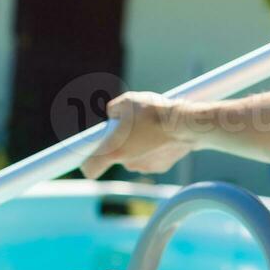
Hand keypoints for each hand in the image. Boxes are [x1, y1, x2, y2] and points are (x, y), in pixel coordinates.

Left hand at [79, 91, 193, 178]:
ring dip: (138, 145)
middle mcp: (127, 163)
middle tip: (131, 125)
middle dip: (121, 142)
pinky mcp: (159, 167)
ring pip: (134, 156)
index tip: (83, 160)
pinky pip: (150, 157)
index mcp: (114, 150)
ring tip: (150, 127)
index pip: (90, 168)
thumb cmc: (154, 111)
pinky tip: (162, 135)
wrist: (186, 124)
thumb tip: (112, 113)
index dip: (85, 164)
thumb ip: (114, 109)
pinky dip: (153, 148)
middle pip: (116, 155)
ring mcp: (144, 167)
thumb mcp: (128, 100)